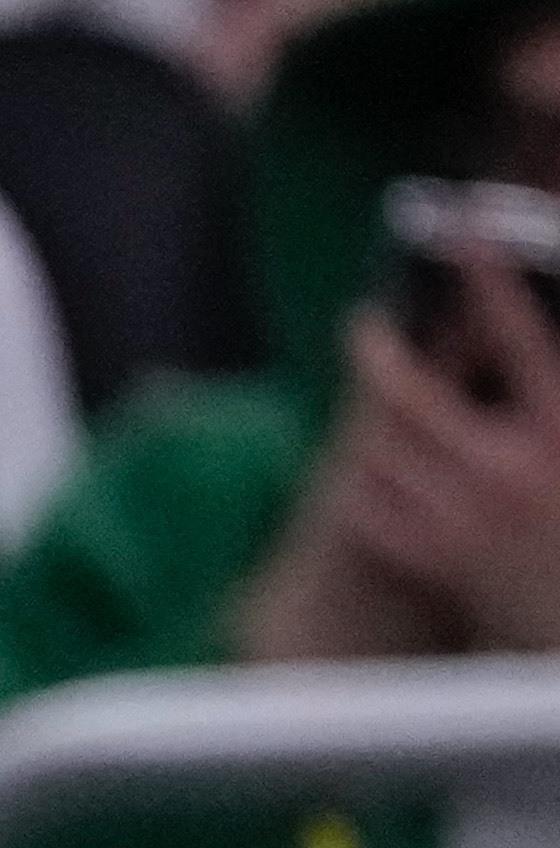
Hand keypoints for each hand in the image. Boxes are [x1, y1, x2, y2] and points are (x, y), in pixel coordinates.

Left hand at [252, 269, 559, 660]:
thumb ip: (550, 376)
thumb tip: (527, 306)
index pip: (522, 338)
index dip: (491, 281)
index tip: (464, 231)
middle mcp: (506, 471)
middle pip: (410, 395)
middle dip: (376, 351)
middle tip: (361, 321)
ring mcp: (460, 519)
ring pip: (378, 449)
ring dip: (376, 423)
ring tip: (389, 413)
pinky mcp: (426, 559)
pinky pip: (363, 505)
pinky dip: (365, 483)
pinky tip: (381, 474)